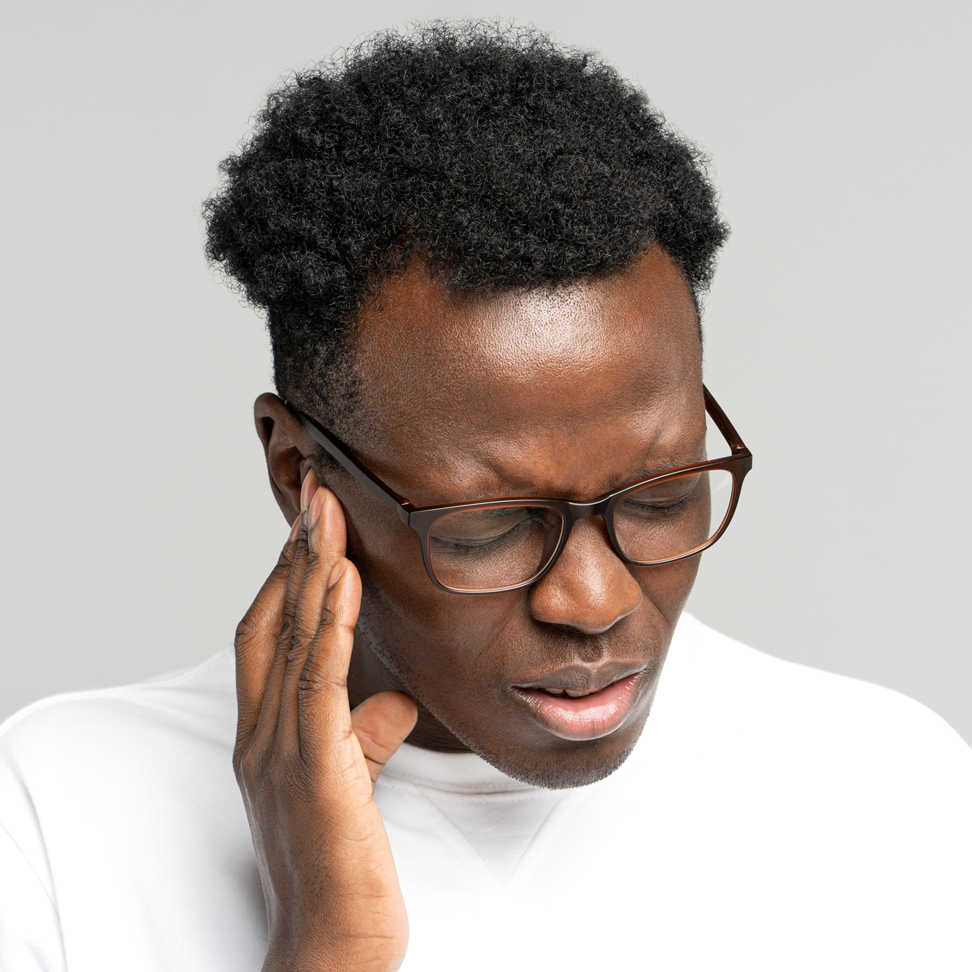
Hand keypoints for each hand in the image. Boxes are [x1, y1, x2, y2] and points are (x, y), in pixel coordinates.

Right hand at [233, 470, 417, 971]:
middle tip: (317, 490)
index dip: (287, 574)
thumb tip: (392, 700)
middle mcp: (262, 733)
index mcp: (268, 732)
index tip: (313, 524)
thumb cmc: (339, 861)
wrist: (333, 945)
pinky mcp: (314, 773)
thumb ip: (363, 735)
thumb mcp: (350, 783)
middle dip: (296, 552)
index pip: (267, 633)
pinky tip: (342, 583)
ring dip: (310, 570)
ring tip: (326, 510)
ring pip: (292, 641)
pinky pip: (320, 686)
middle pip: (273, 620)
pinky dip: (329, 628)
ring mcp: (282, 752)